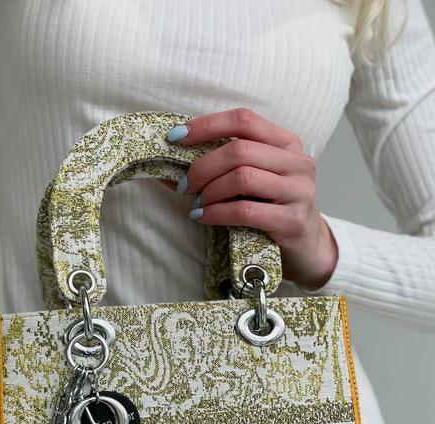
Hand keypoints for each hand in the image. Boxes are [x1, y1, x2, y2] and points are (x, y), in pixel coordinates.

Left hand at [162, 107, 338, 289]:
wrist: (307, 250)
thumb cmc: (272, 212)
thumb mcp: (253, 183)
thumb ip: (222, 169)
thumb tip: (169, 168)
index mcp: (287, 144)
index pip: (244, 120)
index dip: (207, 125)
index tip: (176, 137)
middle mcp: (297, 162)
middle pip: (239, 150)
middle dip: (202, 167)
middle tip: (184, 185)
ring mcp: (299, 191)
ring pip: (242, 177)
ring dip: (209, 191)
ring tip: (196, 204)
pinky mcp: (292, 221)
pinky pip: (245, 211)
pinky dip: (216, 213)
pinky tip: (203, 217)